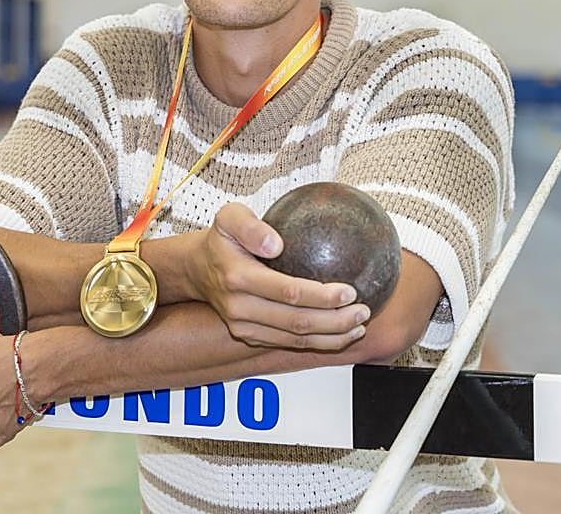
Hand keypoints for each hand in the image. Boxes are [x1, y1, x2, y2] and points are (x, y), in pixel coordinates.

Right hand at [186, 202, 370, 349]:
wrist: (196, 269)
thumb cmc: (221, 238)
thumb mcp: (228, 216)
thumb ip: (250, 226)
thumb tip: (277, 244)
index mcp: (238, 278)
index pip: (288, 293)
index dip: (322, 296)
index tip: (350, 291)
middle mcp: (239, 308)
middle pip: (297, 323)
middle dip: (336, 321)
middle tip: (364, 311)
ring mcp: (243, 327)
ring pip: (295, 339)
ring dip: (332, 337)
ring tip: (359, 326)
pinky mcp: (248, 337)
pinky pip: (288, 344)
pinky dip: (318, 343)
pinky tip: (340, 334)